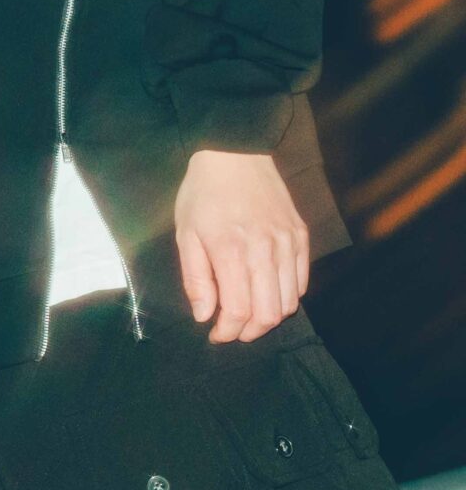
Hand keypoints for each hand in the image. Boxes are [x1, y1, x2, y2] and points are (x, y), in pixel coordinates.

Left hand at [175, 149, 309, 343]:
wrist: (235, 155)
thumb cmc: (203, 194)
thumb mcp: (186, 234)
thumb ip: (197, 279)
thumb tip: (204, 315)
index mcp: (231, 251)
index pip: (239, 310)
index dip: (228, 331)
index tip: (216, 335)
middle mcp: (265, 250)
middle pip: (270, 313)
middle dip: (250, 331)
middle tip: (233, 331)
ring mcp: (288, 243)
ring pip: (290, 301)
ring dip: (270, 317)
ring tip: (249, 316)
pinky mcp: (301, 236)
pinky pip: (302, 281)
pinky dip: (287, 296)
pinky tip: (267, 293)